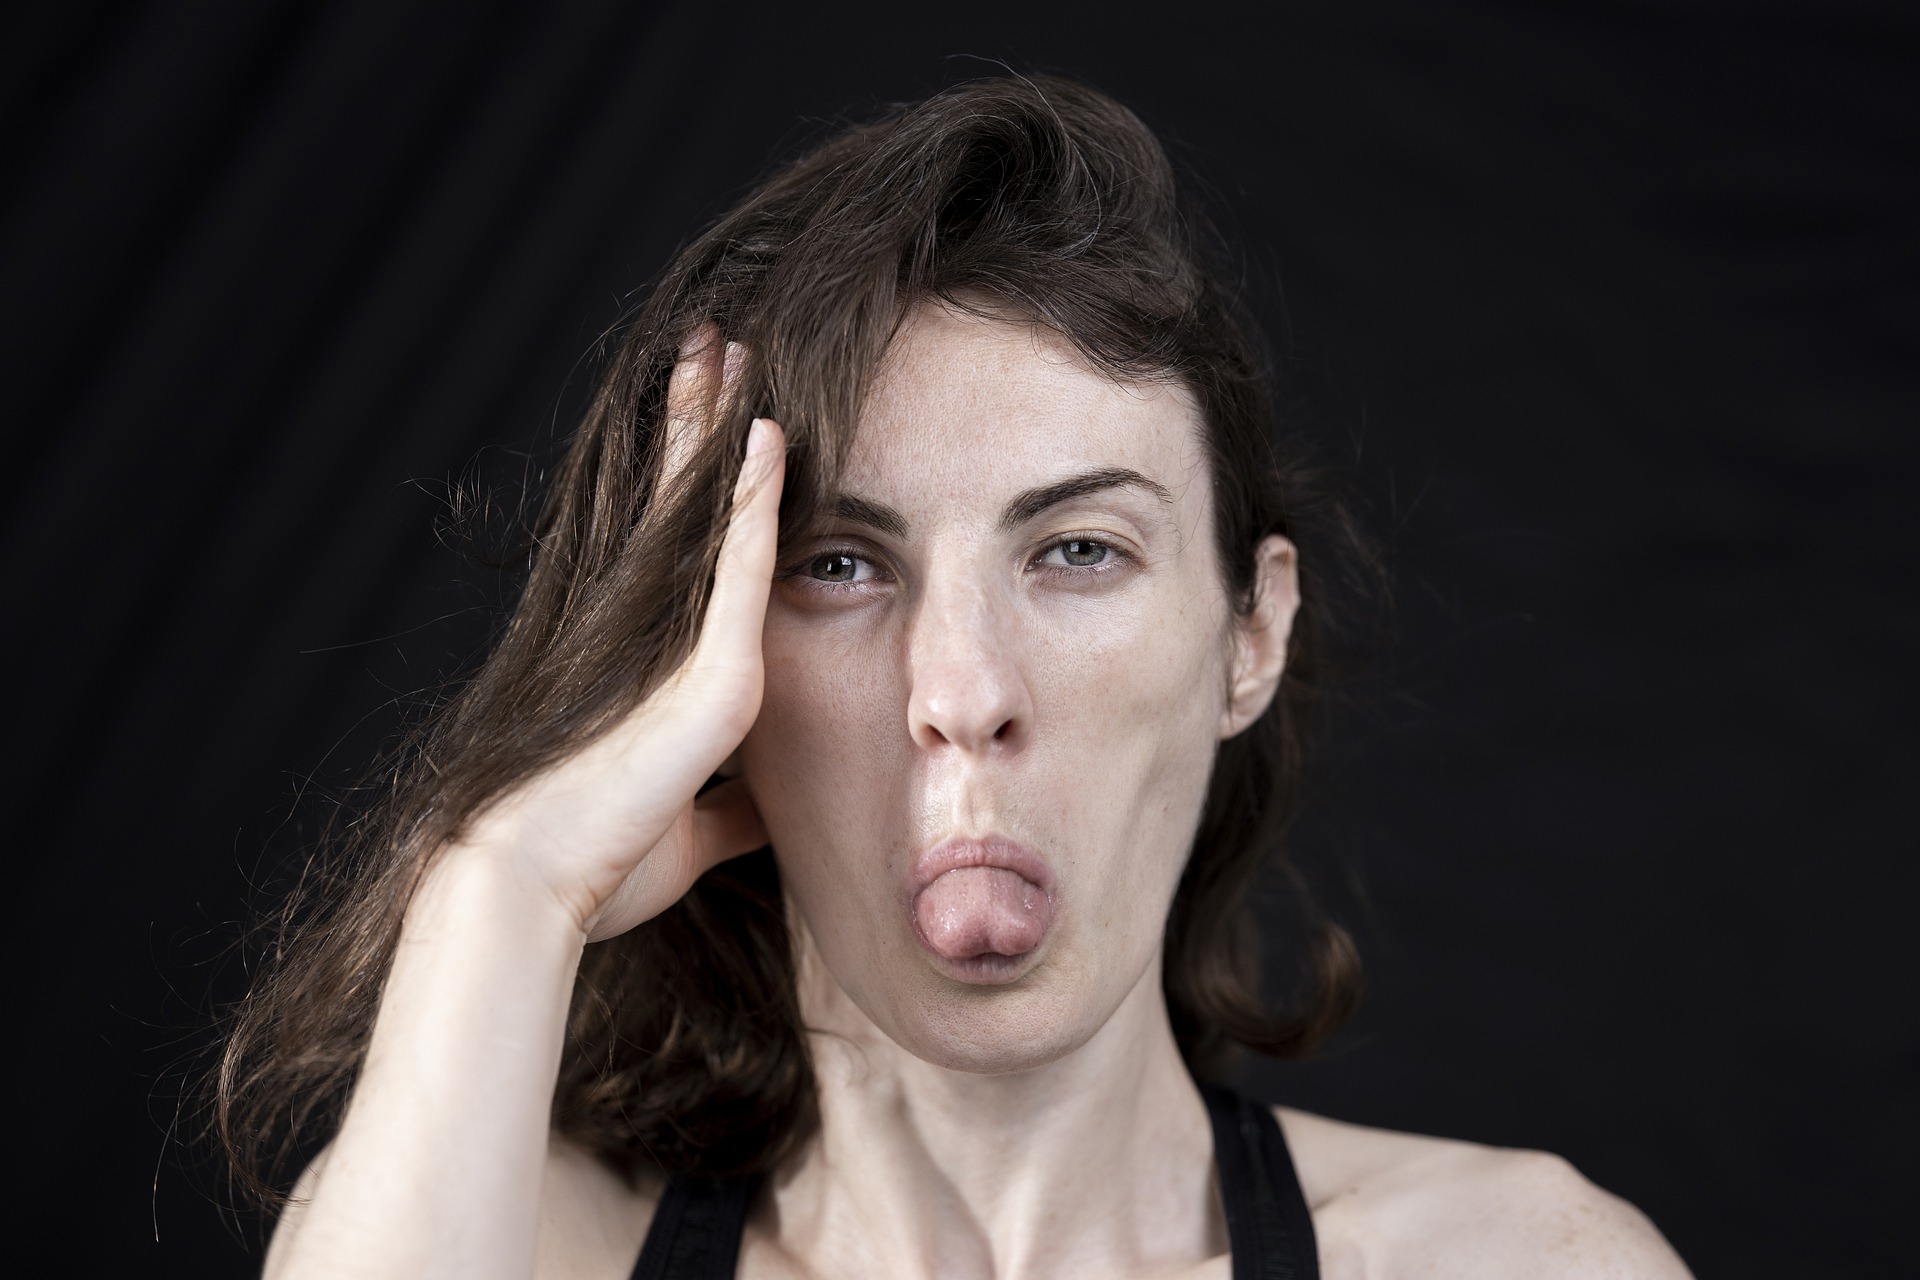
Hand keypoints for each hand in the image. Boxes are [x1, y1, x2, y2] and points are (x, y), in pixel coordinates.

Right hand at [451, 330, 781, 941]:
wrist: (536, 884)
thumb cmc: (600, 862)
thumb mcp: (689, 834)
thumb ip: (729, 810)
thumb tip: (761, 812)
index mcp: (651, 660)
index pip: (681, 546)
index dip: (697, 479)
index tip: (716, 418)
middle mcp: (653, 630)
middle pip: (679, 500)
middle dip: (694, 420)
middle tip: (712, 343)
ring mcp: (673, 641)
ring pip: (699, 506)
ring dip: (714, 422)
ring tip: (727, 342)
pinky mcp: (708, 670)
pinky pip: (739, 563)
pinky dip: (754, 499)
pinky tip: (767, 435)